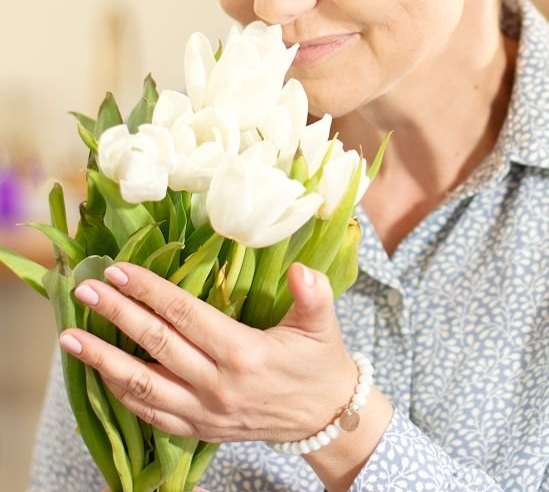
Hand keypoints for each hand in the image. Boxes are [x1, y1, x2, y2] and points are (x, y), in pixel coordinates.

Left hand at [59, 261, 358, 443]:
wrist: (324, 417)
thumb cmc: (320, 362)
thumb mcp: (323, 324)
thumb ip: (313, 295)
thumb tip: (301, 270)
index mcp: (243, 353)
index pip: (185, 315)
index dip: (149, 291)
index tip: (119, 271)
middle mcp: (217, 385)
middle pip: (155, 345)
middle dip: (116, 315)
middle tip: (85, 291)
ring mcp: (204, 412)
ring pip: (142, 386)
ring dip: (102, 360)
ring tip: (70, 338)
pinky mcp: (199, 430)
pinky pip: (150, 415)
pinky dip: (121, 394)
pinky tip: (100, 374)